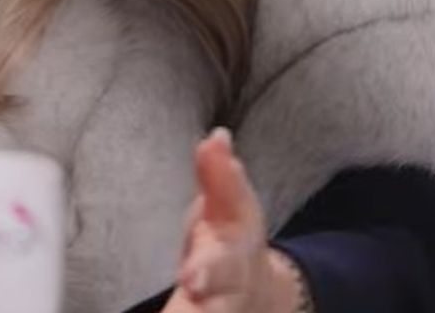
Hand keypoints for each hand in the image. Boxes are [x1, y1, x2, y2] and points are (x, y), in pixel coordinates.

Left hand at [162, 129, 301, 312]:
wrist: (253, 290)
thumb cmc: (232, 242)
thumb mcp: (231, 207)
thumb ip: (219, 175)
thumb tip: (215, 138)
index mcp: (229, 264)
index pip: (219, 268)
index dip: (207, 272)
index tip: (192, 275)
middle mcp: (221, 301)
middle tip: (181, 303)